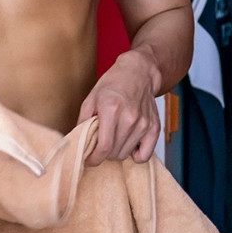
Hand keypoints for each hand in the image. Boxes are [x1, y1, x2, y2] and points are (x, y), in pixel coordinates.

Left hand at [77, 50, 161, 165]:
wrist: (139, 72)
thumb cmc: (113, 84)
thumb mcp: (91, 98)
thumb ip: (83, 121)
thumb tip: (76, 142)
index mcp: (111, 109)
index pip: (104, 146)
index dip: (94, 159)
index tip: (89, 160)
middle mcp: (129, 117)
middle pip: (114, 153)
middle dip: (104, 154)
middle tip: (100, 144)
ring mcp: (144, 123)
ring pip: (126, 154)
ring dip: (117, 152)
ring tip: (114, 139)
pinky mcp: (154, 127)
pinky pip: (145, 154)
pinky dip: (136, 155)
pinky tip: (129, 144)